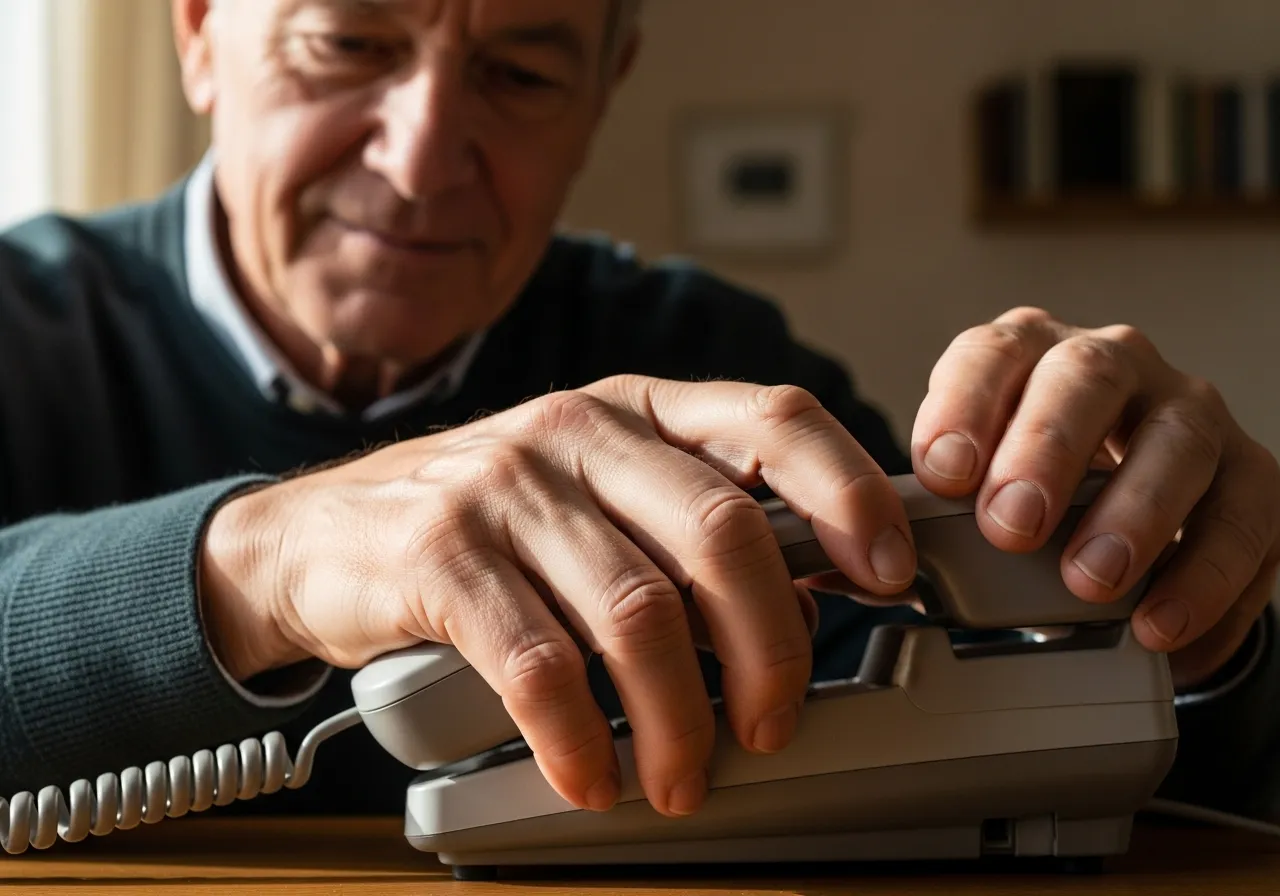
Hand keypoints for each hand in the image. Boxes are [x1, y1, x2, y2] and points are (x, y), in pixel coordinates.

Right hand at [199, 376, 918, 816]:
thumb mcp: (593, 497)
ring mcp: (505, 484)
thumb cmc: (480, 524)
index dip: (849, 493)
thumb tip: (800, 599)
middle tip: (771, 724)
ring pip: (637, 610)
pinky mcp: (439, 553)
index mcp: (635, 408)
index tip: (887, 575)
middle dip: (769, 648)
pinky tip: (593, 775)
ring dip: (677, 716)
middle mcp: (578, 429)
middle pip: (722, 530)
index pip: (772, 420)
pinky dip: (579, 736)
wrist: (316, 538)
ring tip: (681, 776)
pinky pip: (538, 662)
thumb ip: (686, 529)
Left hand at [910, 307, 1279, 688]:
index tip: (944, 473)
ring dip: (1135, 514)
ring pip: (1177, 441)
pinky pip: (1248, 518)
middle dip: (1047, 451)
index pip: (992, 354)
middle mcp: (1111, 364)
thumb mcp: (969, 493)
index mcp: (1026, 354)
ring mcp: (1185, 412)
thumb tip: (853, 570)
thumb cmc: (1024, 493)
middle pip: (1086, 377)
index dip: (965, 406)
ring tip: (1092, 583)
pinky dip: (1204, 579)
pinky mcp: (1249, 473)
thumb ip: (919, 520)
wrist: (1119, 517)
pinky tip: (1162, 626)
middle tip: (1011, 528)